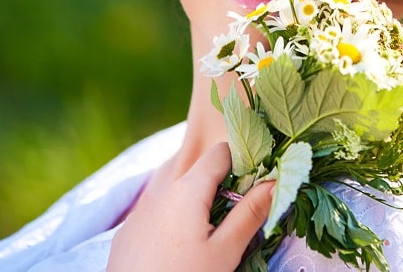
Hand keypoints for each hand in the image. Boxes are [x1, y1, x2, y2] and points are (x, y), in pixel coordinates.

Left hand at [107, 142, 273, 271]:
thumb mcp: (225, 251)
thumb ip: (250, 213)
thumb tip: (276, 180)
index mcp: (187, 189)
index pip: (221, 151)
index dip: (243, 161)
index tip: (257, 182)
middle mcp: (159, 191)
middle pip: (196, 168)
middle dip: (220, 181)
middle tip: (238, 209)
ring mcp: (138, 211)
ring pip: (172, 187)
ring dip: (195, 197)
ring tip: (210, 226)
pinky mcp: (127, 232)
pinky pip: (154, 209)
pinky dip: (171, 213)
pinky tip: (179, 241)